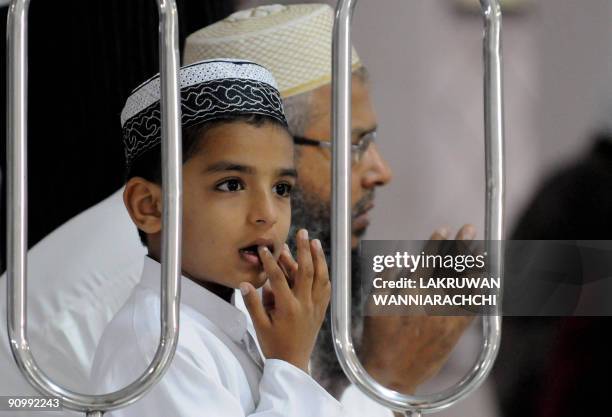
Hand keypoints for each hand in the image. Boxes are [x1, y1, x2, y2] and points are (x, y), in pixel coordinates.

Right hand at [240, 229, 330, 372]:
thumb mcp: (260, 326)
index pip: (279, 279)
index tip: (266, 249)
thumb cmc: (274, 345)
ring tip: (314, 242)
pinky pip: (326, 289)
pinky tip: (322, 264)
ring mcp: (315, 307)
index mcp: (288, 308)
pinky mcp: (321, 310)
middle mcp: (304, 305)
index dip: (271, 262)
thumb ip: (253, 304)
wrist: (293, 363)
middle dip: (303, 250)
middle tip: (302, 233)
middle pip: (306, 271)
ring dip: (318, 258)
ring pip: (321, 277)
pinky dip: (324, 274)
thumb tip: (245, 284)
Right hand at [359, 225, 475, 393]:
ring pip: (466, 285)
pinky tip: (486, 281)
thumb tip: (404, 260)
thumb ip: (386, 278)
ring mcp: (446, 318)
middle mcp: (431, 302)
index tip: (444, 229)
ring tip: (482, 250)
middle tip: (470, 230)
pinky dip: (480, 294)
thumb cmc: (377, 338)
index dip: (438, 242)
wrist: (390, 374)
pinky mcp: (454, 333)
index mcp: (410, 292)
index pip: (429, 259)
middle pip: (451, 267)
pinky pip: (473, 309)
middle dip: (462, 246)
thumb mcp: (372, 304)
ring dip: (474, 265)